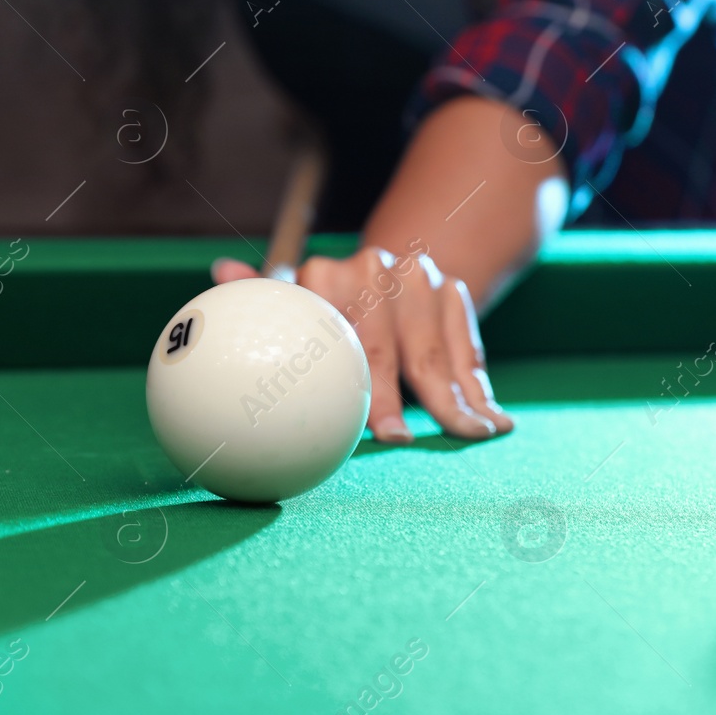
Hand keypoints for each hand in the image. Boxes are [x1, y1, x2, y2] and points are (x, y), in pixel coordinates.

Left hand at [212, 246, 512, 443]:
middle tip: (401, 442)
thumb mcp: (287, 300)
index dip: (351, 380)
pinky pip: (467, 350)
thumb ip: (259, 294)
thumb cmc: (319, 312)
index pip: (334, 335)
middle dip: (398, 399)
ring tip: (472, 436)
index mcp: (324, 274)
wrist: (381, 274)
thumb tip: (220, 273)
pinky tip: (495, 421)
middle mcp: (376, 272)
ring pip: (436, 352)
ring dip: (458, 400)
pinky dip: (480, 389)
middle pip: (389, 348)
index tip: (366, 423)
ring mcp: (421, 281)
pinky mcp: (454, 294)